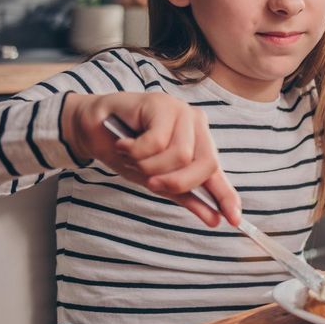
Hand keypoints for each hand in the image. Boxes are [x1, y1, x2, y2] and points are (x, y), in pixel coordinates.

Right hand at [62, 92, 241, 226]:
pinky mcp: (161, 103)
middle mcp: (196, 125)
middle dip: (177, 182)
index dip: (226, 196)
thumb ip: (186, 196)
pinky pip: (156, 142)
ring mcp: (181, 112)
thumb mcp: (158, 180)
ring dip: (149, 166)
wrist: (91, 129)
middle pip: (205, 163)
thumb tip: (215, 220)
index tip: (233, 220)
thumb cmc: (128, 153)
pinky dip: (135, 151)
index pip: (217, 172)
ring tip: (131, 156)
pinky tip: (123, 144)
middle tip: (150, 183)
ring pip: (180, 155)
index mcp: (200, 142)